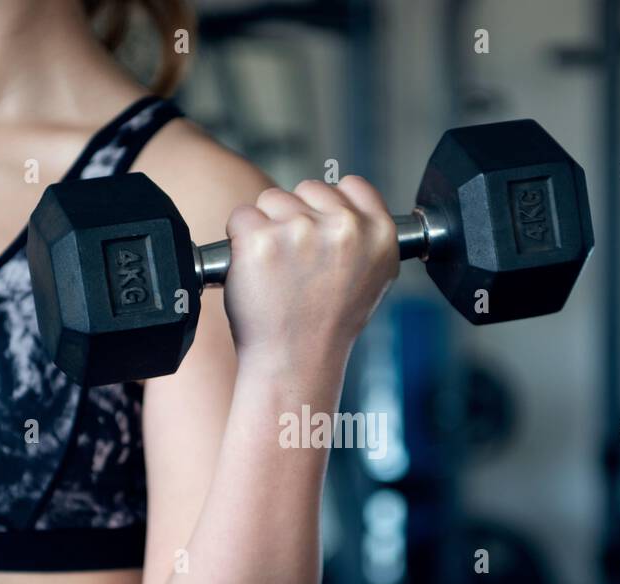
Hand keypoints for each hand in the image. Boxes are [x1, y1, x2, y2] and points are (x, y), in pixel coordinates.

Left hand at [223, 176, 399, 374]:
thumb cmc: (327, 325)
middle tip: (296, 263)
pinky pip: (241, 216)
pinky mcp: (261, 239)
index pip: (352, 186)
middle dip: (297, 217)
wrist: (295, 361)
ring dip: (267, 227)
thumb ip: (365, 235)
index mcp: (380, 234)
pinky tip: (256, 269)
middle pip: (308, 189)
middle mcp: (346, 227)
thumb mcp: (373, 278)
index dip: (330, 206)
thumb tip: (347, 203)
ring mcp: (302, 230)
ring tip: (277, 270)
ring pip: (272, 199)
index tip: (321, 233)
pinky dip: (239, 239)